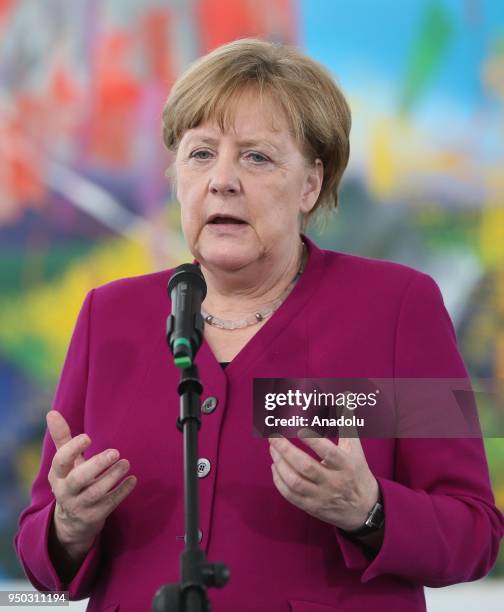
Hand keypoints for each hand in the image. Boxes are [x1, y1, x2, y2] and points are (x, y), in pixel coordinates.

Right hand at [46, 410, 136, 557]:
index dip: (73, 449)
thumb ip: (61, 437)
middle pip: (79, 479)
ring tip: (126, 463)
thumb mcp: (65, 462)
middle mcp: (66, 491)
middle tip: (116, 452)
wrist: (72, 521)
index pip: (61, 461)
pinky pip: (109, 504)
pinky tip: (133, 480)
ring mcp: (80, 505)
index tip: (88, 437)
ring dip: (112, 477)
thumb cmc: (71, 480)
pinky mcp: (94, 516)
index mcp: (58, 475)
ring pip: (95, 493)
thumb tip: (51, 412)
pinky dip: (122, 492)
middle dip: (97, 465)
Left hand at [269, 428, 378, 531]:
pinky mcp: (312, 506)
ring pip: (296, 482)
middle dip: (286, 450)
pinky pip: (291, 495)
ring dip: (280, 464)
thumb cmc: (356, 471)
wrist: (363, 509)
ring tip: (272, 450)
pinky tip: (275, 467)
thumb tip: (344, 398)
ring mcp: (321, 496)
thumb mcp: (355, 449)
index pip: (327, 452)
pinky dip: (279, 481)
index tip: (298, 429)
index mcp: (345, 465)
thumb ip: (346, 424)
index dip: (312, 440)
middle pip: (306, 467)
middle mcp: (333, 481)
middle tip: (273, 437)